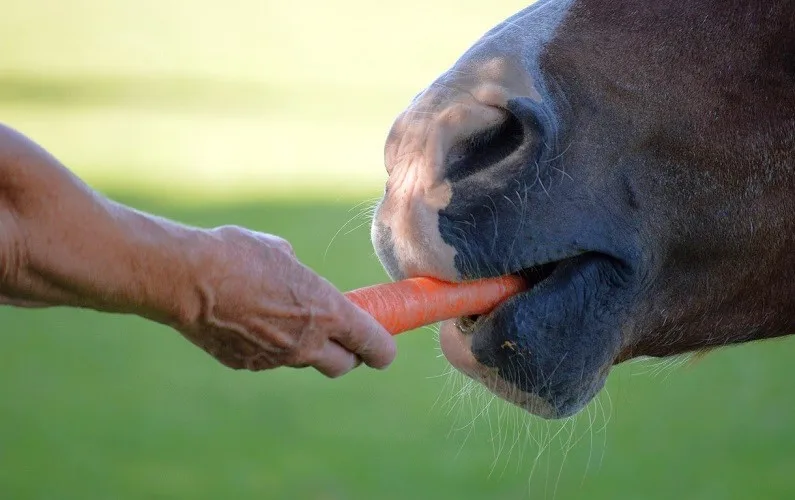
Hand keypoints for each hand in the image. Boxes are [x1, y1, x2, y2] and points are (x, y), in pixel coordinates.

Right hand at [175, 225, 396, 376]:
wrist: (186, 278)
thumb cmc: (237, 254)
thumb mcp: (281, 252)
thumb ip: (300, 274)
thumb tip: (296, 275)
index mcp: (327, 312)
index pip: (374, 345)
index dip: (383, 348)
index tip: (384, 346)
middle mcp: (307, 342)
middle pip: (344, 365)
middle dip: (348, 354)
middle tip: (340, 336)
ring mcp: (276, 358)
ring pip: (304, 361)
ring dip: (305, 346)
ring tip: (282, 316)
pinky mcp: (248, 364)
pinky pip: (270, 359)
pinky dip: (269, 345)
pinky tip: (249, 321)